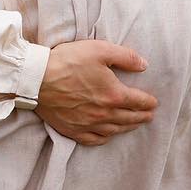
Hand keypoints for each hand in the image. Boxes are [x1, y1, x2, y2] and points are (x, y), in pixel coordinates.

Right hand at [36, 40, 156, 144]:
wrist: (36, 79)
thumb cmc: (67, 62)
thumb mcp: (100, 49)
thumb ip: (125, 57)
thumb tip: (144, 65)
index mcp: (114, 95)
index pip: (139, 102)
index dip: (149, 102)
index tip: (154, 103)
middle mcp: (104, 114)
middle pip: (130, 119)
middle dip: (142, 117)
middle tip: (149, 116)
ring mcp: (88, 125)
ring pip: (115, 130)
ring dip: (127, 128)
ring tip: (133, 125)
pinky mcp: (73, 130)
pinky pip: (94, 140)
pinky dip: (105, 138)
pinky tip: (108, 135)